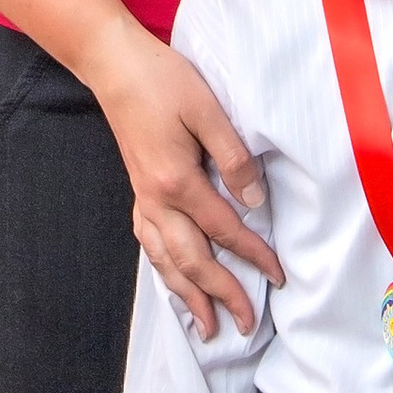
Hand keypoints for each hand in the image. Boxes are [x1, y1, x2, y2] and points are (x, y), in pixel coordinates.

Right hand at [92, 30, 283, 337]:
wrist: (114, 65)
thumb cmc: (163, 80)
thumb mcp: (207, 110)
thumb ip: (232, 158)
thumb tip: (254, 200)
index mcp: (177, 181)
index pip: (225, 230)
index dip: (254, 255)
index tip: (278, 276)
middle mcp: (155, 200)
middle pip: (192, 261)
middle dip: (220, 296)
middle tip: (245, 325)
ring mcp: (142, 199)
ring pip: (165, 261)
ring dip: (188, 297)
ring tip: (206, 327)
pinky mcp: (137, 192)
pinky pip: (150, 243)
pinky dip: (164, 270)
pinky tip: (174, 281)